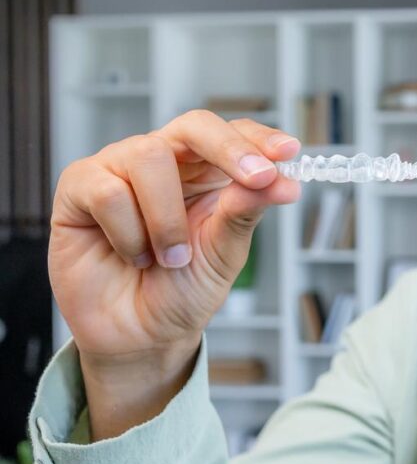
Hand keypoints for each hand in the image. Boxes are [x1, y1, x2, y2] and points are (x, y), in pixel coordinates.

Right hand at [49, 110, 299, 370]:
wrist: (139, 337)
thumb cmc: (182, 290)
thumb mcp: (224, 253)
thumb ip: (245, 212)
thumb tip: (281, 182)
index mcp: (206, 172)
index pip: (234, 134)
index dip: (260, 138)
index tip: (289, 153)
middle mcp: (164, 161)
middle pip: (194, 126)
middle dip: (230, 149)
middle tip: (258, 178)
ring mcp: (119, 170)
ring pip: (148, 157)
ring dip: (168, 218)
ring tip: (171, 258)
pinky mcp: (79, 189)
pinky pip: (108, 191)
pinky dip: (129, 232)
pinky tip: (132, 255)